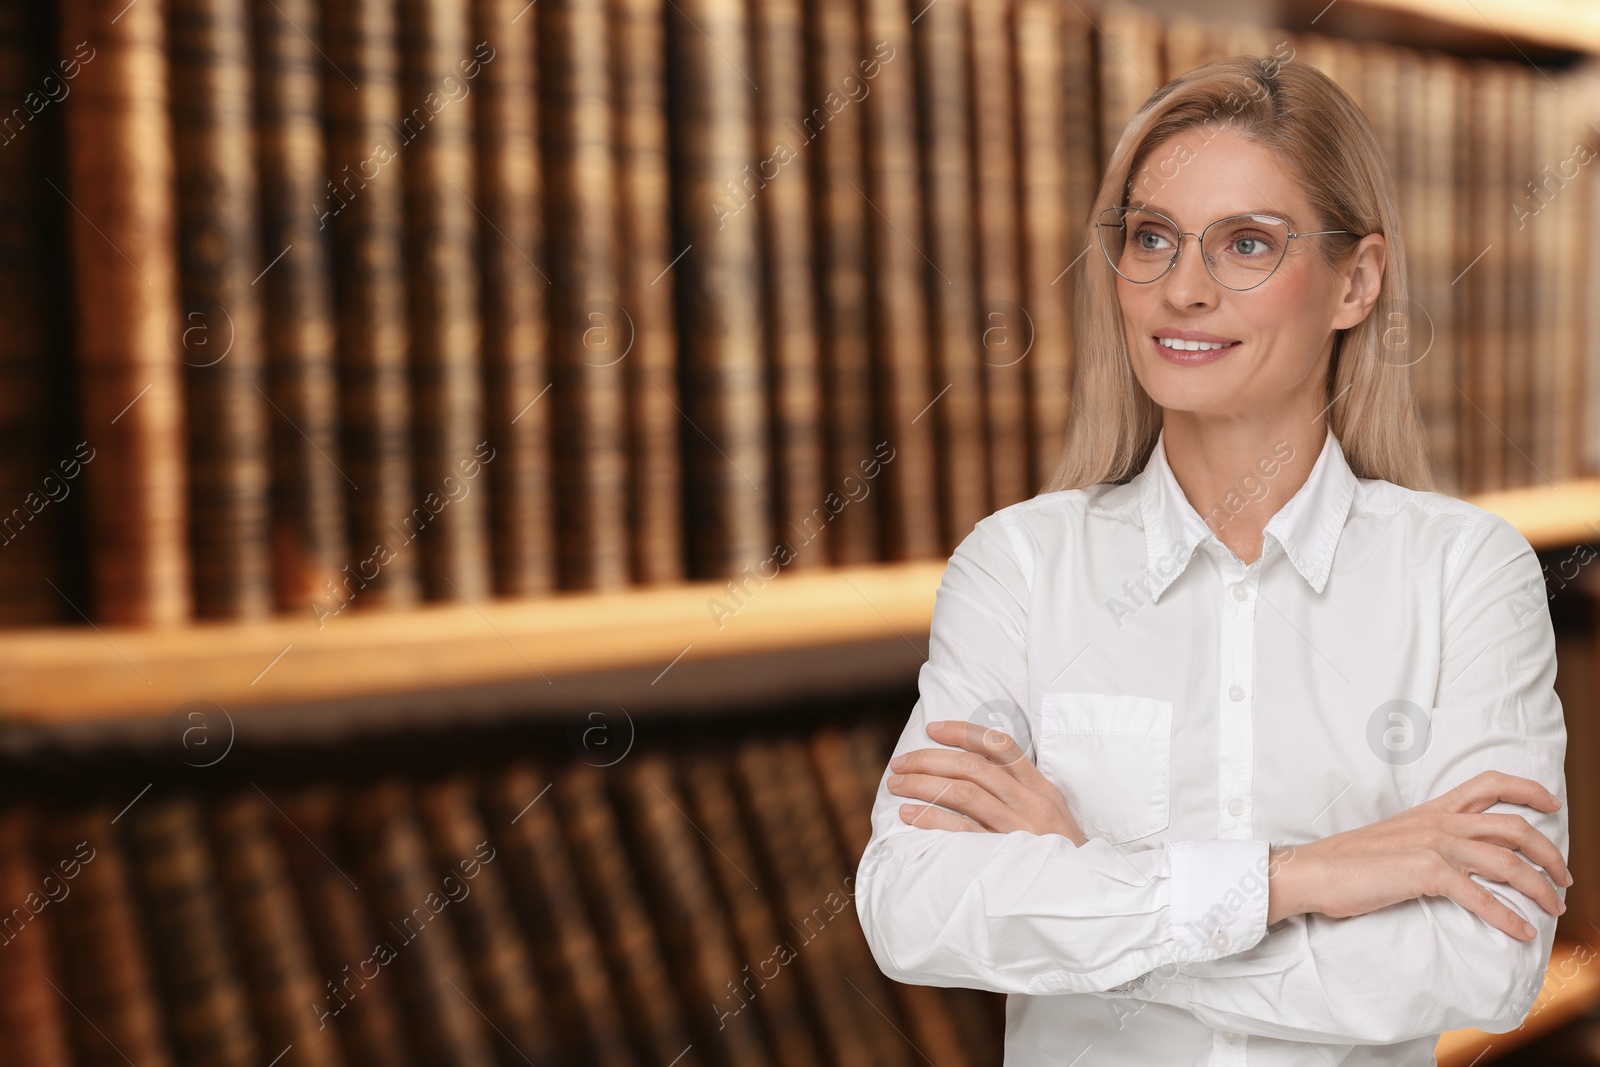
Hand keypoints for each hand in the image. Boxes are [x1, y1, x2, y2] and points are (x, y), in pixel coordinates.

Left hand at [886, 719, 1086, 843]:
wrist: (1083, 895)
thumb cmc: (1057, 853)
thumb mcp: (1049, 814)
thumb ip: (1018, 790)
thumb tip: (971, 768)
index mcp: (1040, 788)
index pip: (1000, 745)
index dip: (963, 732)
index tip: (933, 729)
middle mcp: (1030, 803)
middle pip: (972, 766)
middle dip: (930, 759)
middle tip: (900, 762)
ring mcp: (1018, 829)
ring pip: (963, 793)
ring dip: (924, 784)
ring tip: (897, 785)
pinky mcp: (1004, 857)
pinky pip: (961, 831)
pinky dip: (931, 818)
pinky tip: (910, 815)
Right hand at [1270, 770, 1570, 939]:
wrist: (1313, 871)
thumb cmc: (1348, 862)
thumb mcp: (1395, 840)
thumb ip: (1428, 841)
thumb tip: (1457, 861)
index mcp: (1431, 811)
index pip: (1488, 785)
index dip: (1528, 790)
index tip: (1552, 805)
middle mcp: (1438, 822)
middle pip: (1514, 826)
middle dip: (1550, 853)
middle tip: (1564, 878)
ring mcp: (1433, 845)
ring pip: (1508, 861)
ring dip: (1541, 887)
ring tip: (1554, 908)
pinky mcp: (1425, 872)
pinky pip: (1481, 896)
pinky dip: (1507, 917)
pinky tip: (1521, 932)